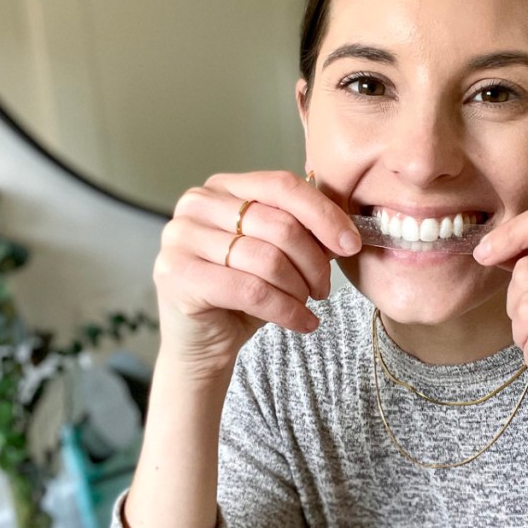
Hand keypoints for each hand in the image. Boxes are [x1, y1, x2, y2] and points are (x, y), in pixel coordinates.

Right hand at [153, 171, 360, 379]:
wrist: (201, 342)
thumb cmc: (240, 294)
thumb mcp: (276, 254)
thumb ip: (302, 232)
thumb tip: (344, 230)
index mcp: (222, 187)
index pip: (282, 186)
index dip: (324, 214)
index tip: (351, 243)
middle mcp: (196, 204)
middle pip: (279, 224)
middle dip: (314, 262)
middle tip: (324, 288)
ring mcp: (180, 237)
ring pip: (267, 259)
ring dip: (300, 289)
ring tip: (308, 305)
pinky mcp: (176, 275)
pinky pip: (251, 291)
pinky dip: (287, 310)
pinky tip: (303, 322)